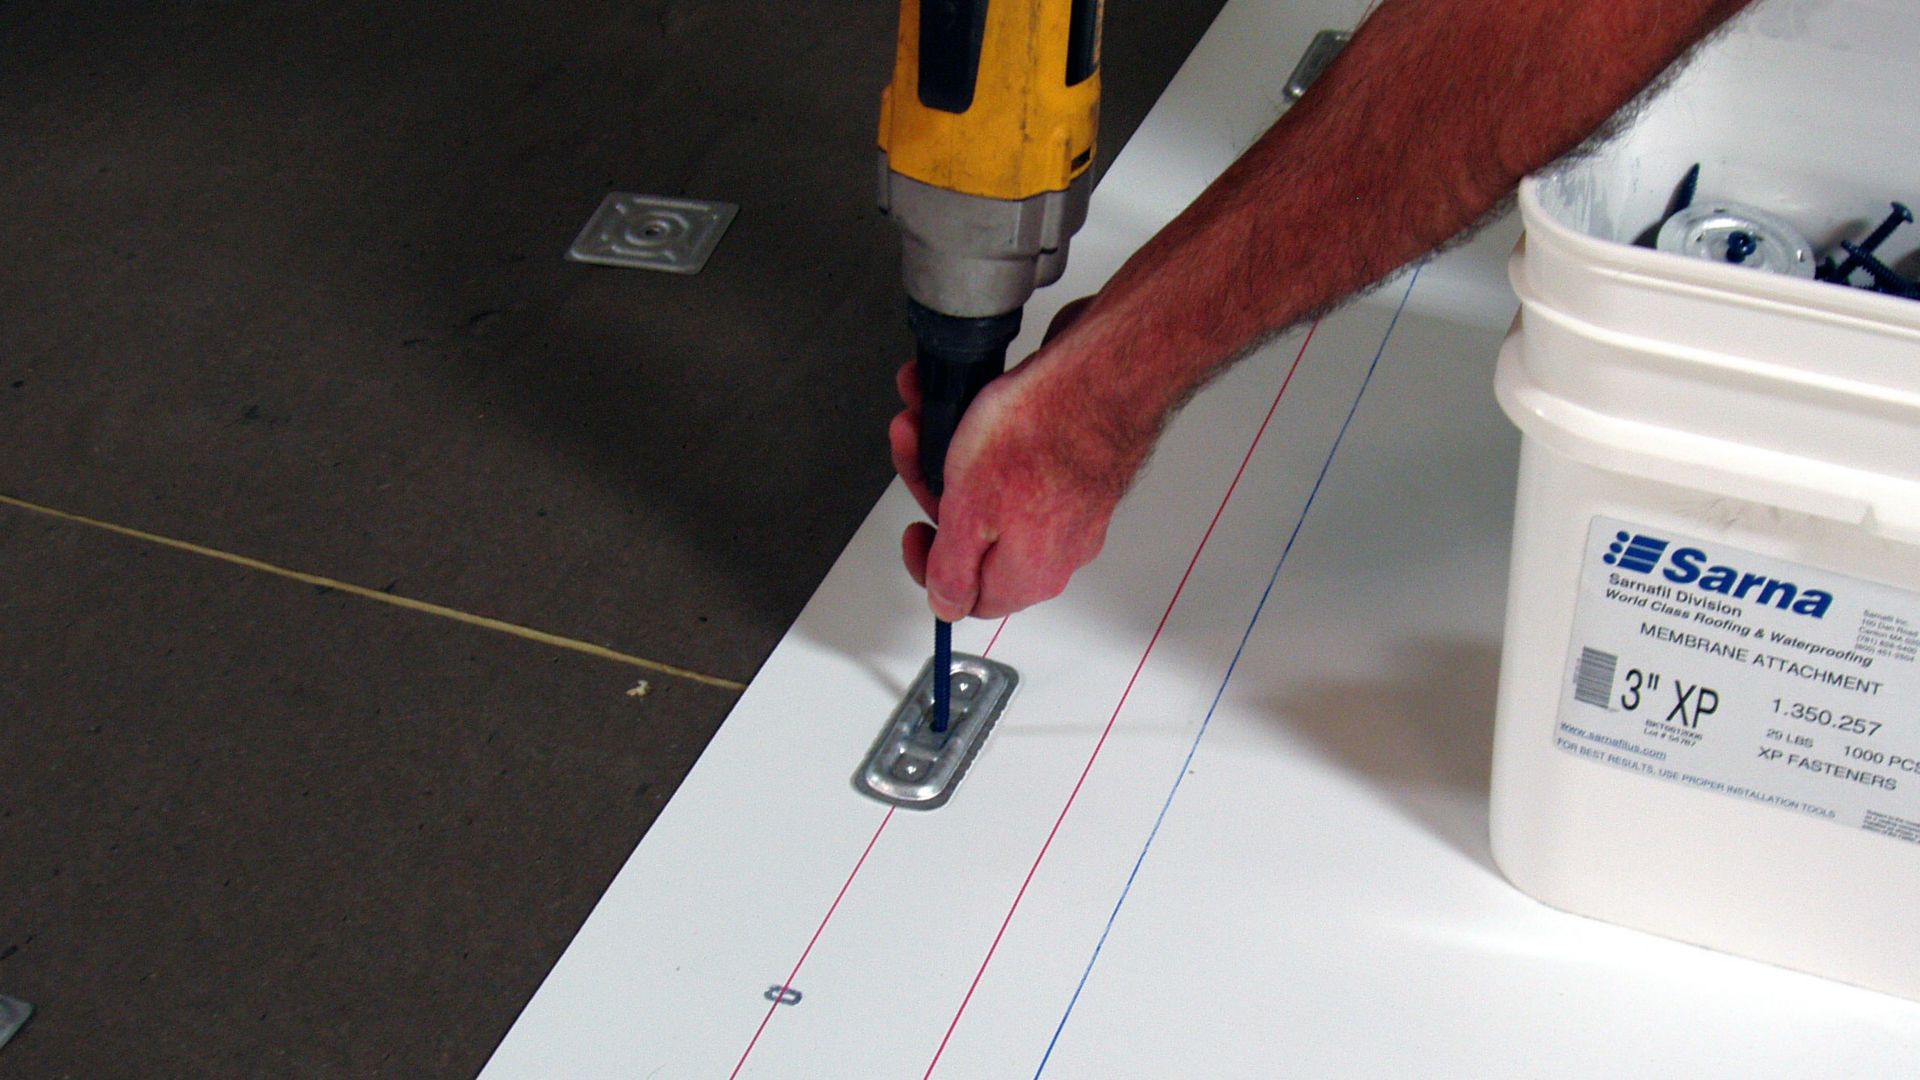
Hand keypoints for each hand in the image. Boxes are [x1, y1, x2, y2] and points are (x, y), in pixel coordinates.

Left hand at [889, 299, 1150, 620]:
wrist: (1102, 372)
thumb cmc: (1043, 437)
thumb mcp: (970, 516)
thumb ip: (952, 570)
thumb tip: (945, 605)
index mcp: (1030, 573)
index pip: (970, 598)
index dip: (930, 566)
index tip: (915, 530)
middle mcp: (1056, 545)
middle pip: (974, 530)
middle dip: (932, 481)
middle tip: (915, 442)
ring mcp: (1068, 501)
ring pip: (991, 484)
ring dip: (950, 444)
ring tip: (931, 406)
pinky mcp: (1072, 459)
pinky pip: (1016, 453)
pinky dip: (984, 425)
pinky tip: (966, 393)